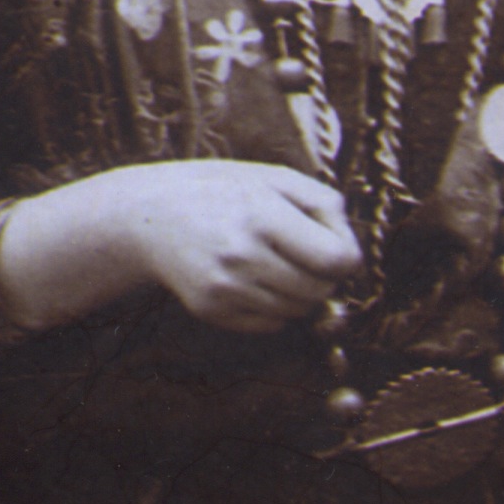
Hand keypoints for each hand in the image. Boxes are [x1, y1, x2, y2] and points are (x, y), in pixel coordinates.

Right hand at [109, 158, 362, 334]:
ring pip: (297, 311)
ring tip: (275, 263)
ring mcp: (224, 287)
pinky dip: (274, 308)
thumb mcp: (273, 178)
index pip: (336, 260)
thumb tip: (352, 252)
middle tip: (304, 255)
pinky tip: (253, 280)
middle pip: (320, 290)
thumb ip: (323, 204)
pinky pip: (271, 324)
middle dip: (323, 277)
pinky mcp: (211, 310)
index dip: (346, 257)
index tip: (335, 248)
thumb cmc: (223, 192)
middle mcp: (242, 255)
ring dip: (299, 294)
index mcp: (263, 214)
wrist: (151, 215)